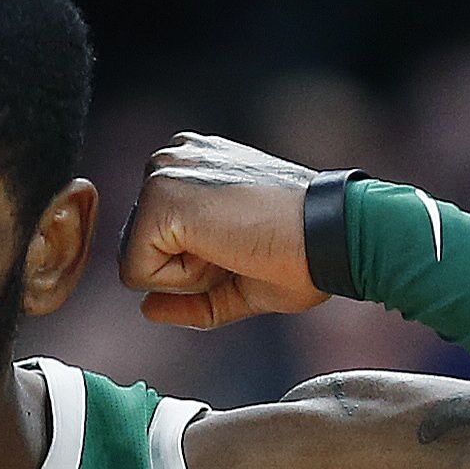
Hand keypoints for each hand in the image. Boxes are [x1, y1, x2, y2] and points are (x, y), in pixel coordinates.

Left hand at [117, 132, 327, 327]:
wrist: (332, 235)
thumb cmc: (301, 254)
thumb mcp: (235, 280)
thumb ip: (188, 295)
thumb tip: (145, 310)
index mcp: (192, 166)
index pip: (157, 239)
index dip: (198, 268)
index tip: (243, 246)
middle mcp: (172, 158)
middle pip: (142, 250)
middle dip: (188, 271)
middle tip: (240, 249)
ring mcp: (162, 173)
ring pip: (137, 261)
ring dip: (187, 275)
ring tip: (234, 246)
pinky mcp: (158, 198)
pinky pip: (137, 273)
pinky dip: (182, 281)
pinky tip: (223, 250)